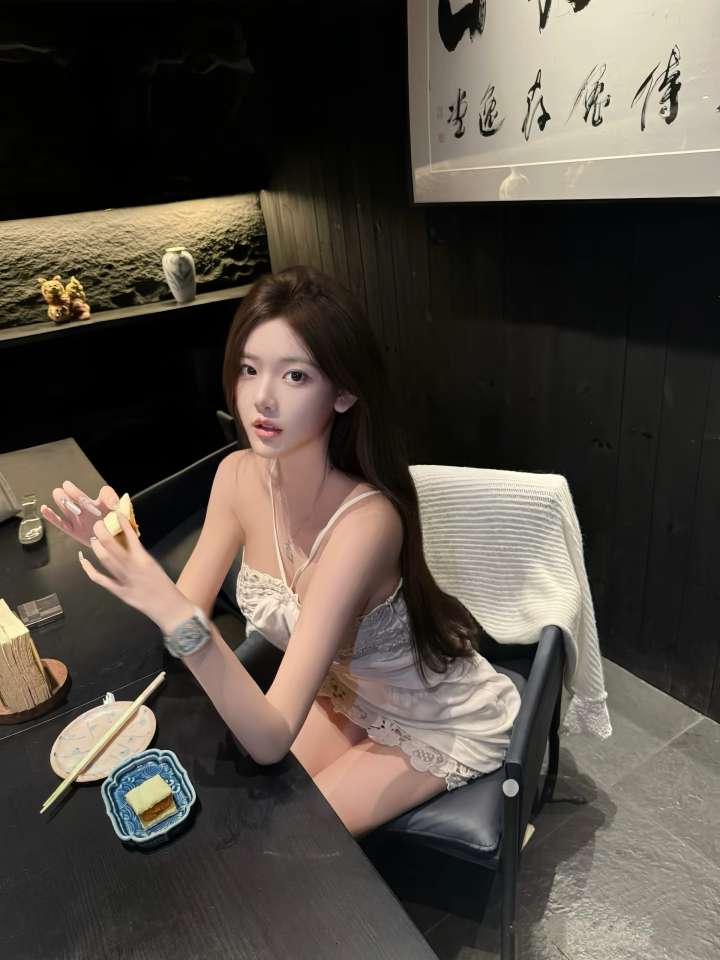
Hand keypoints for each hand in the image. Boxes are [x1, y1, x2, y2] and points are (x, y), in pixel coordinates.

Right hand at [41, 481, 120, 547]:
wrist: (116, 545)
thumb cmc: (118, 528)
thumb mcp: (120, 513)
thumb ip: (113, 504)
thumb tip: (108, 496)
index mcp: (98, 505)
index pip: (85, 497)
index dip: (76, 492)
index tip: (68, 486)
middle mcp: (86, 510)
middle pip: (75, 501)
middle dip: (68, 496)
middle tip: (61, 489)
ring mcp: (79, 520)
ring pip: (67, 509)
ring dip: (61, 502)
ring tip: (56, 494)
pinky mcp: (73, 531)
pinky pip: (61, 523)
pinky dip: (52, 517)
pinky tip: (44, 509)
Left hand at [77, 510, 193, 632]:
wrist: (168, 607)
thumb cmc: (164, 584)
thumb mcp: (153, 564)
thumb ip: (139, 554)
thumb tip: (126, 541)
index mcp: (144, 559)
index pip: (130, 536)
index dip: (121, 523)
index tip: (116, 513)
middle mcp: (132, 567)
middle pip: (111, 545)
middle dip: (102, 532)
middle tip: (98, 524)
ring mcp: (123, 580)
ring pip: (104, 559)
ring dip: (97, 546)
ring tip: (94, 538)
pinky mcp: (118, 591)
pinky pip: (100, 578)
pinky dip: (89, 569)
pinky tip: (83, 560)